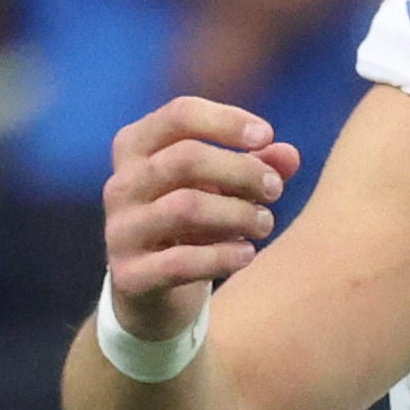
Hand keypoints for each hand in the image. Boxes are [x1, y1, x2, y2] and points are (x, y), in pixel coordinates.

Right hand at [95, 95, 288, 353]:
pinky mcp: (129, 275)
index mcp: (136, 147)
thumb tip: (289, 155)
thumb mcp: (225, 189)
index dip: (226, 120)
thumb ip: (257, 166)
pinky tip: (247, 255)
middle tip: (275, 189)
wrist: (154, 294)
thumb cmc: (193, 225)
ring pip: (185, 206)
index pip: (179, 114)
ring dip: (238, 214)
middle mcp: (121, 184)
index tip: (266, 135)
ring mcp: (120, 231)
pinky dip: (223, 257)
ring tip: (265, 224)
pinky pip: (180, 262)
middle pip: (186, 158)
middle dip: (241, 170)